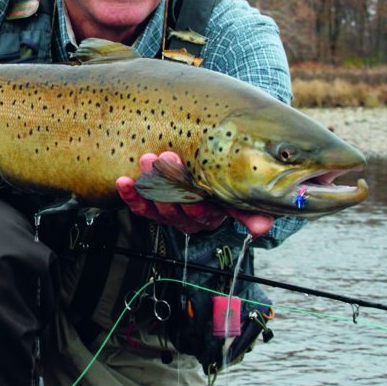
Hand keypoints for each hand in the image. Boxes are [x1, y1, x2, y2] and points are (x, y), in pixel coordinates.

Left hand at [116, 152, 275, 237]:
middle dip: (171, 184)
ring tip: (146, 160)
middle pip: (176, 207)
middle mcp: (188, 217)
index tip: (194, 194)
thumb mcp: (240, 195)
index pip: (203, 215)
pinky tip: (123, 181)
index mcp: (211, 215)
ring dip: (149, 184)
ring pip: (156, 204)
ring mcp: (167, 211)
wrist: (211, 169)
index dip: (197, 207)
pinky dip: (130, 194)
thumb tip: (263, 227)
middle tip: (167, 158)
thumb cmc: (228, 181)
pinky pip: (138, 203)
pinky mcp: (149, 204)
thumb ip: (251, 211)